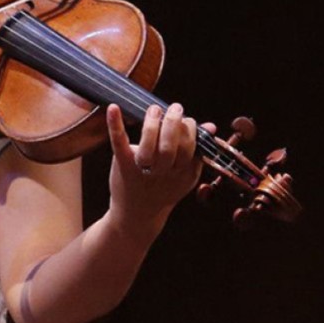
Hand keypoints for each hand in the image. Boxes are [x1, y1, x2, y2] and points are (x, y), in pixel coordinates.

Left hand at [105, 103, 213, 244]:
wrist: (137, 215)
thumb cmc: (161, 188)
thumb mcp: (184, 174)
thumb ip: (197, 151)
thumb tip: (210, 126)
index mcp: (183, 173)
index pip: (191, 147)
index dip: (190, 129)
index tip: (185, 118)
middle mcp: (164, 173)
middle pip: (172, 147)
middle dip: (174, 123)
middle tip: (175, 107)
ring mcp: (143, 170)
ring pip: (151, 146)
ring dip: (153, 123)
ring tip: (154, 109)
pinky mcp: (123, 165)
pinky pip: (119, 143)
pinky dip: (116, 124)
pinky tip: (113, 108)